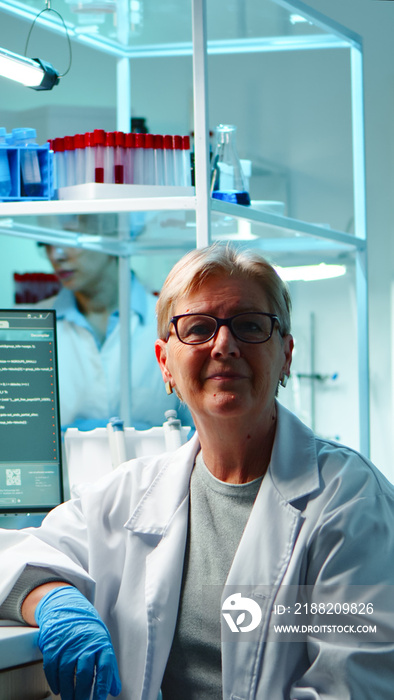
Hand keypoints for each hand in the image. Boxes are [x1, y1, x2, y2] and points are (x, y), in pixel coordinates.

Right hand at [35, 585, 120, 699]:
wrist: (68, 608)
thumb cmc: (88, 629)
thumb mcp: (102, 643)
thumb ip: (109, 667)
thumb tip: (115, 689)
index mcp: (100, 644)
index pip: (103, 668)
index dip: (101, 687)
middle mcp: (84, 644)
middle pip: (83, 674)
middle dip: (82, 694)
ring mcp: (67, 645)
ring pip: (66, 673)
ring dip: (67, 691)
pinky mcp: (53, 645)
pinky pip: (52, 668)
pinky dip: (54, 681)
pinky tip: (57, 689)